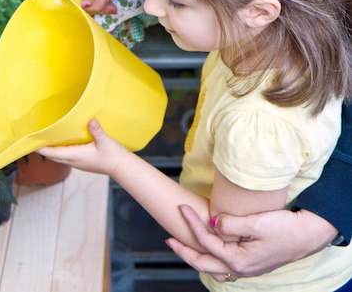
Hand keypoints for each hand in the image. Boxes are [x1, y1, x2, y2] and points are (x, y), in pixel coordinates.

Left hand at [37, 119, 129, 175]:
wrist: (121, 167)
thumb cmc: (113, 155)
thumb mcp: (105, 141)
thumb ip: (97, 131)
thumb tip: (91, 121)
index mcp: (76, 156)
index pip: (53, 153)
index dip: (41, 148)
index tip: (31, 143)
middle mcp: (73, 161)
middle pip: (53, 156)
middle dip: (43, 149)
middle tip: (34, 139)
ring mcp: (77, 163)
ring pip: (59, 157)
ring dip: (51, 150)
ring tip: (44, 139)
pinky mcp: (81, 162)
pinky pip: (65, 157)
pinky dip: (59, 150)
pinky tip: (61, 143)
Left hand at [165, 204, 337, 281]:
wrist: (308, 235)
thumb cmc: (285, 228)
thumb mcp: (256, 223)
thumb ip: (230, 224)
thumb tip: (212, 222)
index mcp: (238, 260)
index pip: (205, 242)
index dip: (191, 224)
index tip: (181, 207)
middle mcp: (240, 268)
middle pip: (202, 263)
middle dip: (183, 251)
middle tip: (168, 239)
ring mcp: (245, 268)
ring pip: (212, 267)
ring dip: (195, 257)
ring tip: (182, 245)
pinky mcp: (250, 262)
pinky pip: (222, 265)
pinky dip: (210, 258)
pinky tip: (205, 249)